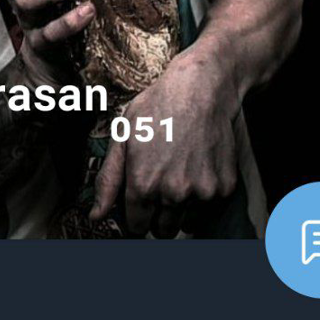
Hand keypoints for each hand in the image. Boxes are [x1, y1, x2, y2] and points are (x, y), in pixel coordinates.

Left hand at [90, 48, 238, 235]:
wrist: (202, 88)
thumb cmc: (157, 108)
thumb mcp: (123, 138)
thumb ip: (108, 181)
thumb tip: (96, 216)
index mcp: (143, 184)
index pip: (136, 227)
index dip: (135, 218)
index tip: (139, 207)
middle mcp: (173, 193)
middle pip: (162, 230)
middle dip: (157, 217)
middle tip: (159, 189)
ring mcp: (201, 192)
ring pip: (186, 223)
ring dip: (181, 210)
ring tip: (179, 176)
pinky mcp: (224, 187)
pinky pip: (209, 208)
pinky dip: (203, 197)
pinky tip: (197, 168)